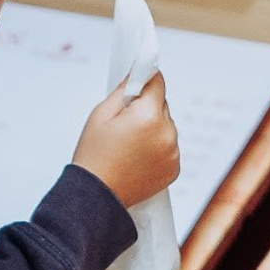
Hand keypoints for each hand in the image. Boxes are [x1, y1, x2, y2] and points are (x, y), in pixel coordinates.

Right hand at [73, 73, 181, 208]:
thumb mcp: (101, 113)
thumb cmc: (94, 153)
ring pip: (166, 125)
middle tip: (123, 122)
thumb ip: (124, 89)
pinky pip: (168, 145)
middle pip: (162, 104)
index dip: (144, 80)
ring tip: (129, 143)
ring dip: (153, 127)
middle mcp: (168, 133)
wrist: (97, 196)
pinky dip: (157, 146)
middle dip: (146, 107)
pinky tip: (138, 156)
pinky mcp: (175, 168)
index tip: (133, 86)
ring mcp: (173, 153)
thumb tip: (138, 73)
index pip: (157, 82)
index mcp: (150, 116)